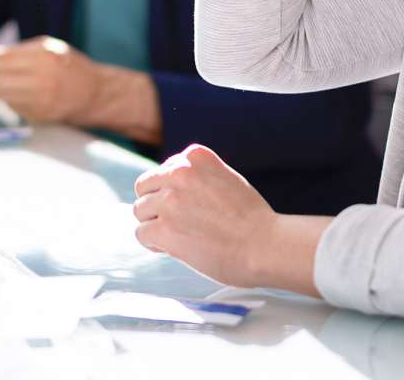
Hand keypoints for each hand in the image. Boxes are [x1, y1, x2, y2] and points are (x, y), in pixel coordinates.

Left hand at [0, 36, 101, 123]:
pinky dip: (11, 99)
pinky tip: (23, 93)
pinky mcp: (39, 114)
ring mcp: (41, 99)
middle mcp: (42, 78)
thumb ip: (23, 50)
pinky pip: (12, 106)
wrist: (95, 93)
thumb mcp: (51, 48)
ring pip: (2, 94)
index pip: (4, 58)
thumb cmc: (70, 66)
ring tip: (8, 81)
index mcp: (44, 56)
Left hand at [132, 144, 276, 286]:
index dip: (172, 192)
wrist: (264, 246)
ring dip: (154, 225)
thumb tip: (166, 189)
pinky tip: (175, 248)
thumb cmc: (250, 219)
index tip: (189, 207)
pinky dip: (154, 244)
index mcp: (196, 156)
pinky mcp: (165, 229)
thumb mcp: (226, 179)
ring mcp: (171, 200)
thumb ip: (198, 177)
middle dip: (156, 206)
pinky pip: (141, 234)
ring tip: (180, 236)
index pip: (164, 170)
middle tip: (177, 223)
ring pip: (139, 211)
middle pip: (144, 187)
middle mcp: (180, 172)